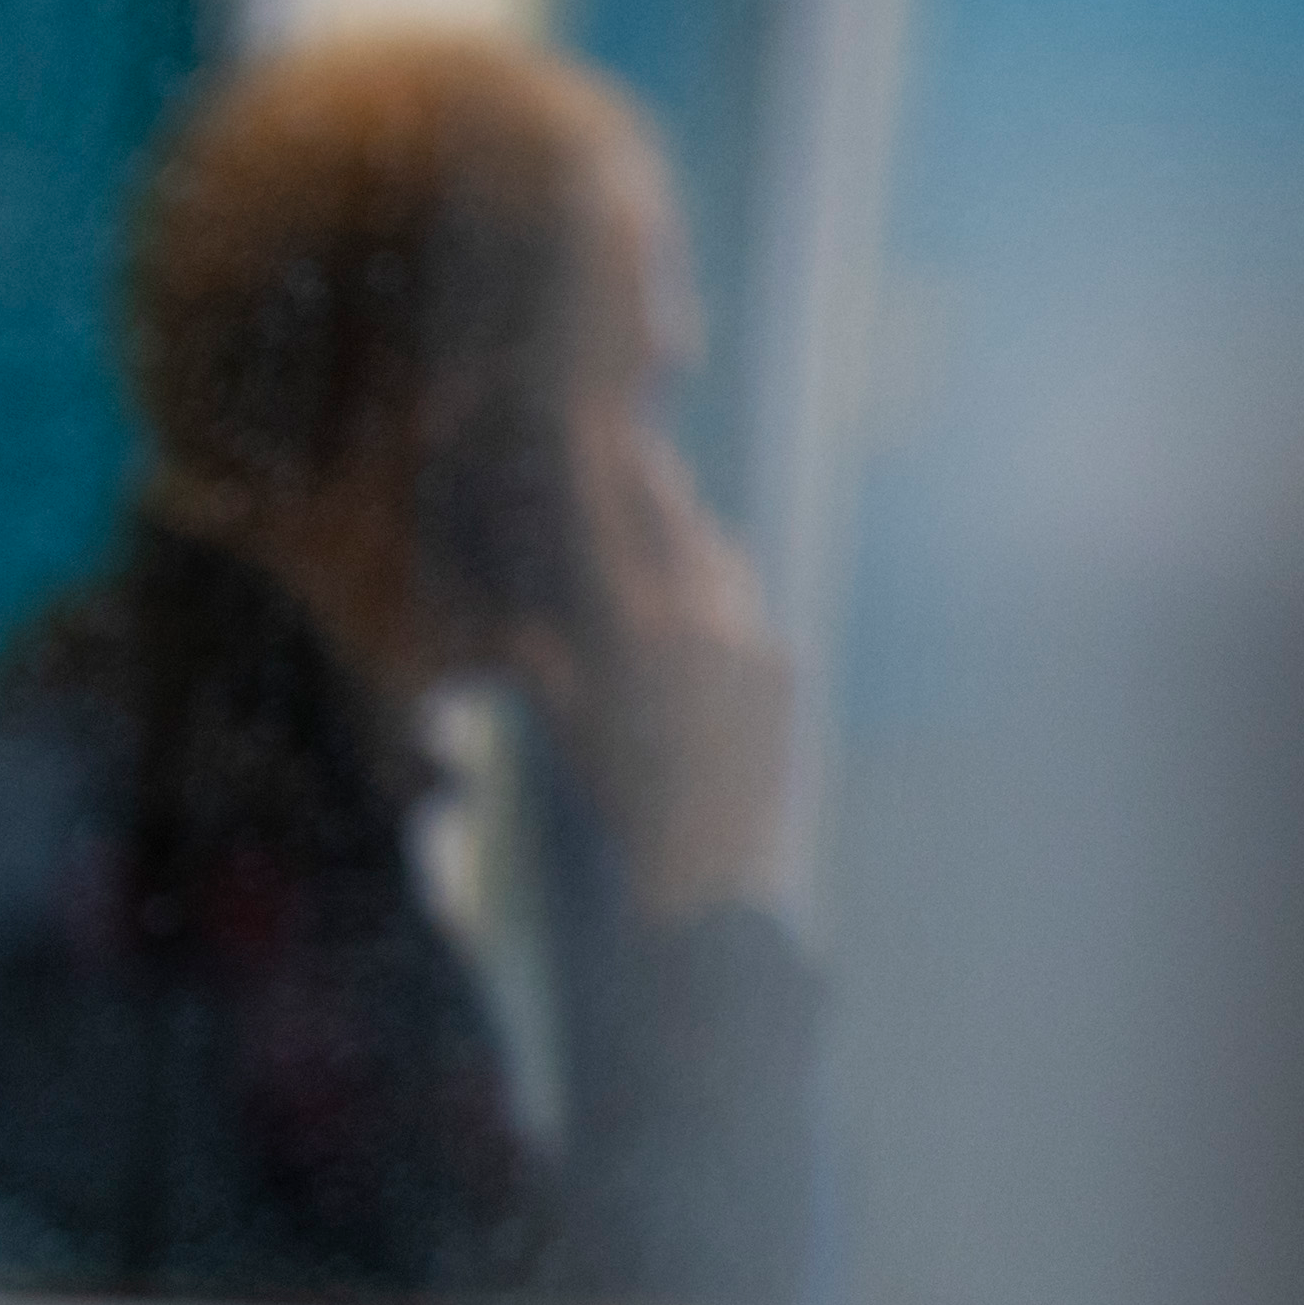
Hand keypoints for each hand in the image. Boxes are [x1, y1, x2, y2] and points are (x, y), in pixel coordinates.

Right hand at [520, 407, 796, 928]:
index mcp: (635, 627)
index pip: (611, 517)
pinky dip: (719, 603)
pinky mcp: (784, 670)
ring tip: (665, 536)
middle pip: (674, 517)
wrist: (706, 879)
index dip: (597, 464)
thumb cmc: (616, 810)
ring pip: (719, 557)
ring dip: (688, 540)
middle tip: (634, 452)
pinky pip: (747, 612)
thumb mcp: (565, 731)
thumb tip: (518, 629)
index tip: (589, 424)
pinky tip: (699, 622)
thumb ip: (542, 664)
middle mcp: (701, 619)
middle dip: (649, 484)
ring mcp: (752, 641)